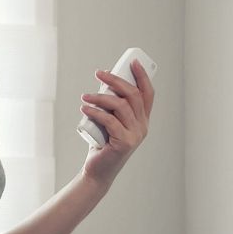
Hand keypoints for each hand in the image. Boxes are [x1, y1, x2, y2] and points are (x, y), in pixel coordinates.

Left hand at [79, 58, 154, 188]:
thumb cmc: (102, 144)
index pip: (148, 94)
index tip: (132, 62)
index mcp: (142, 119)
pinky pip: (110, 121)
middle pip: (133, 95)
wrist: (97, 171)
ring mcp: (135, 135)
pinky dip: (96, 112)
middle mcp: (143, 126)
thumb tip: (104, 80)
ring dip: (100, 97)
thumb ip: (112, 106)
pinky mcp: (124, 143)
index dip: (142, 76)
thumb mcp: (110, 121)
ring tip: (85, 97)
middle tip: (98, 73)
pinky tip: (84, 109)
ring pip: (120, 106)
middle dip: (115, 80)